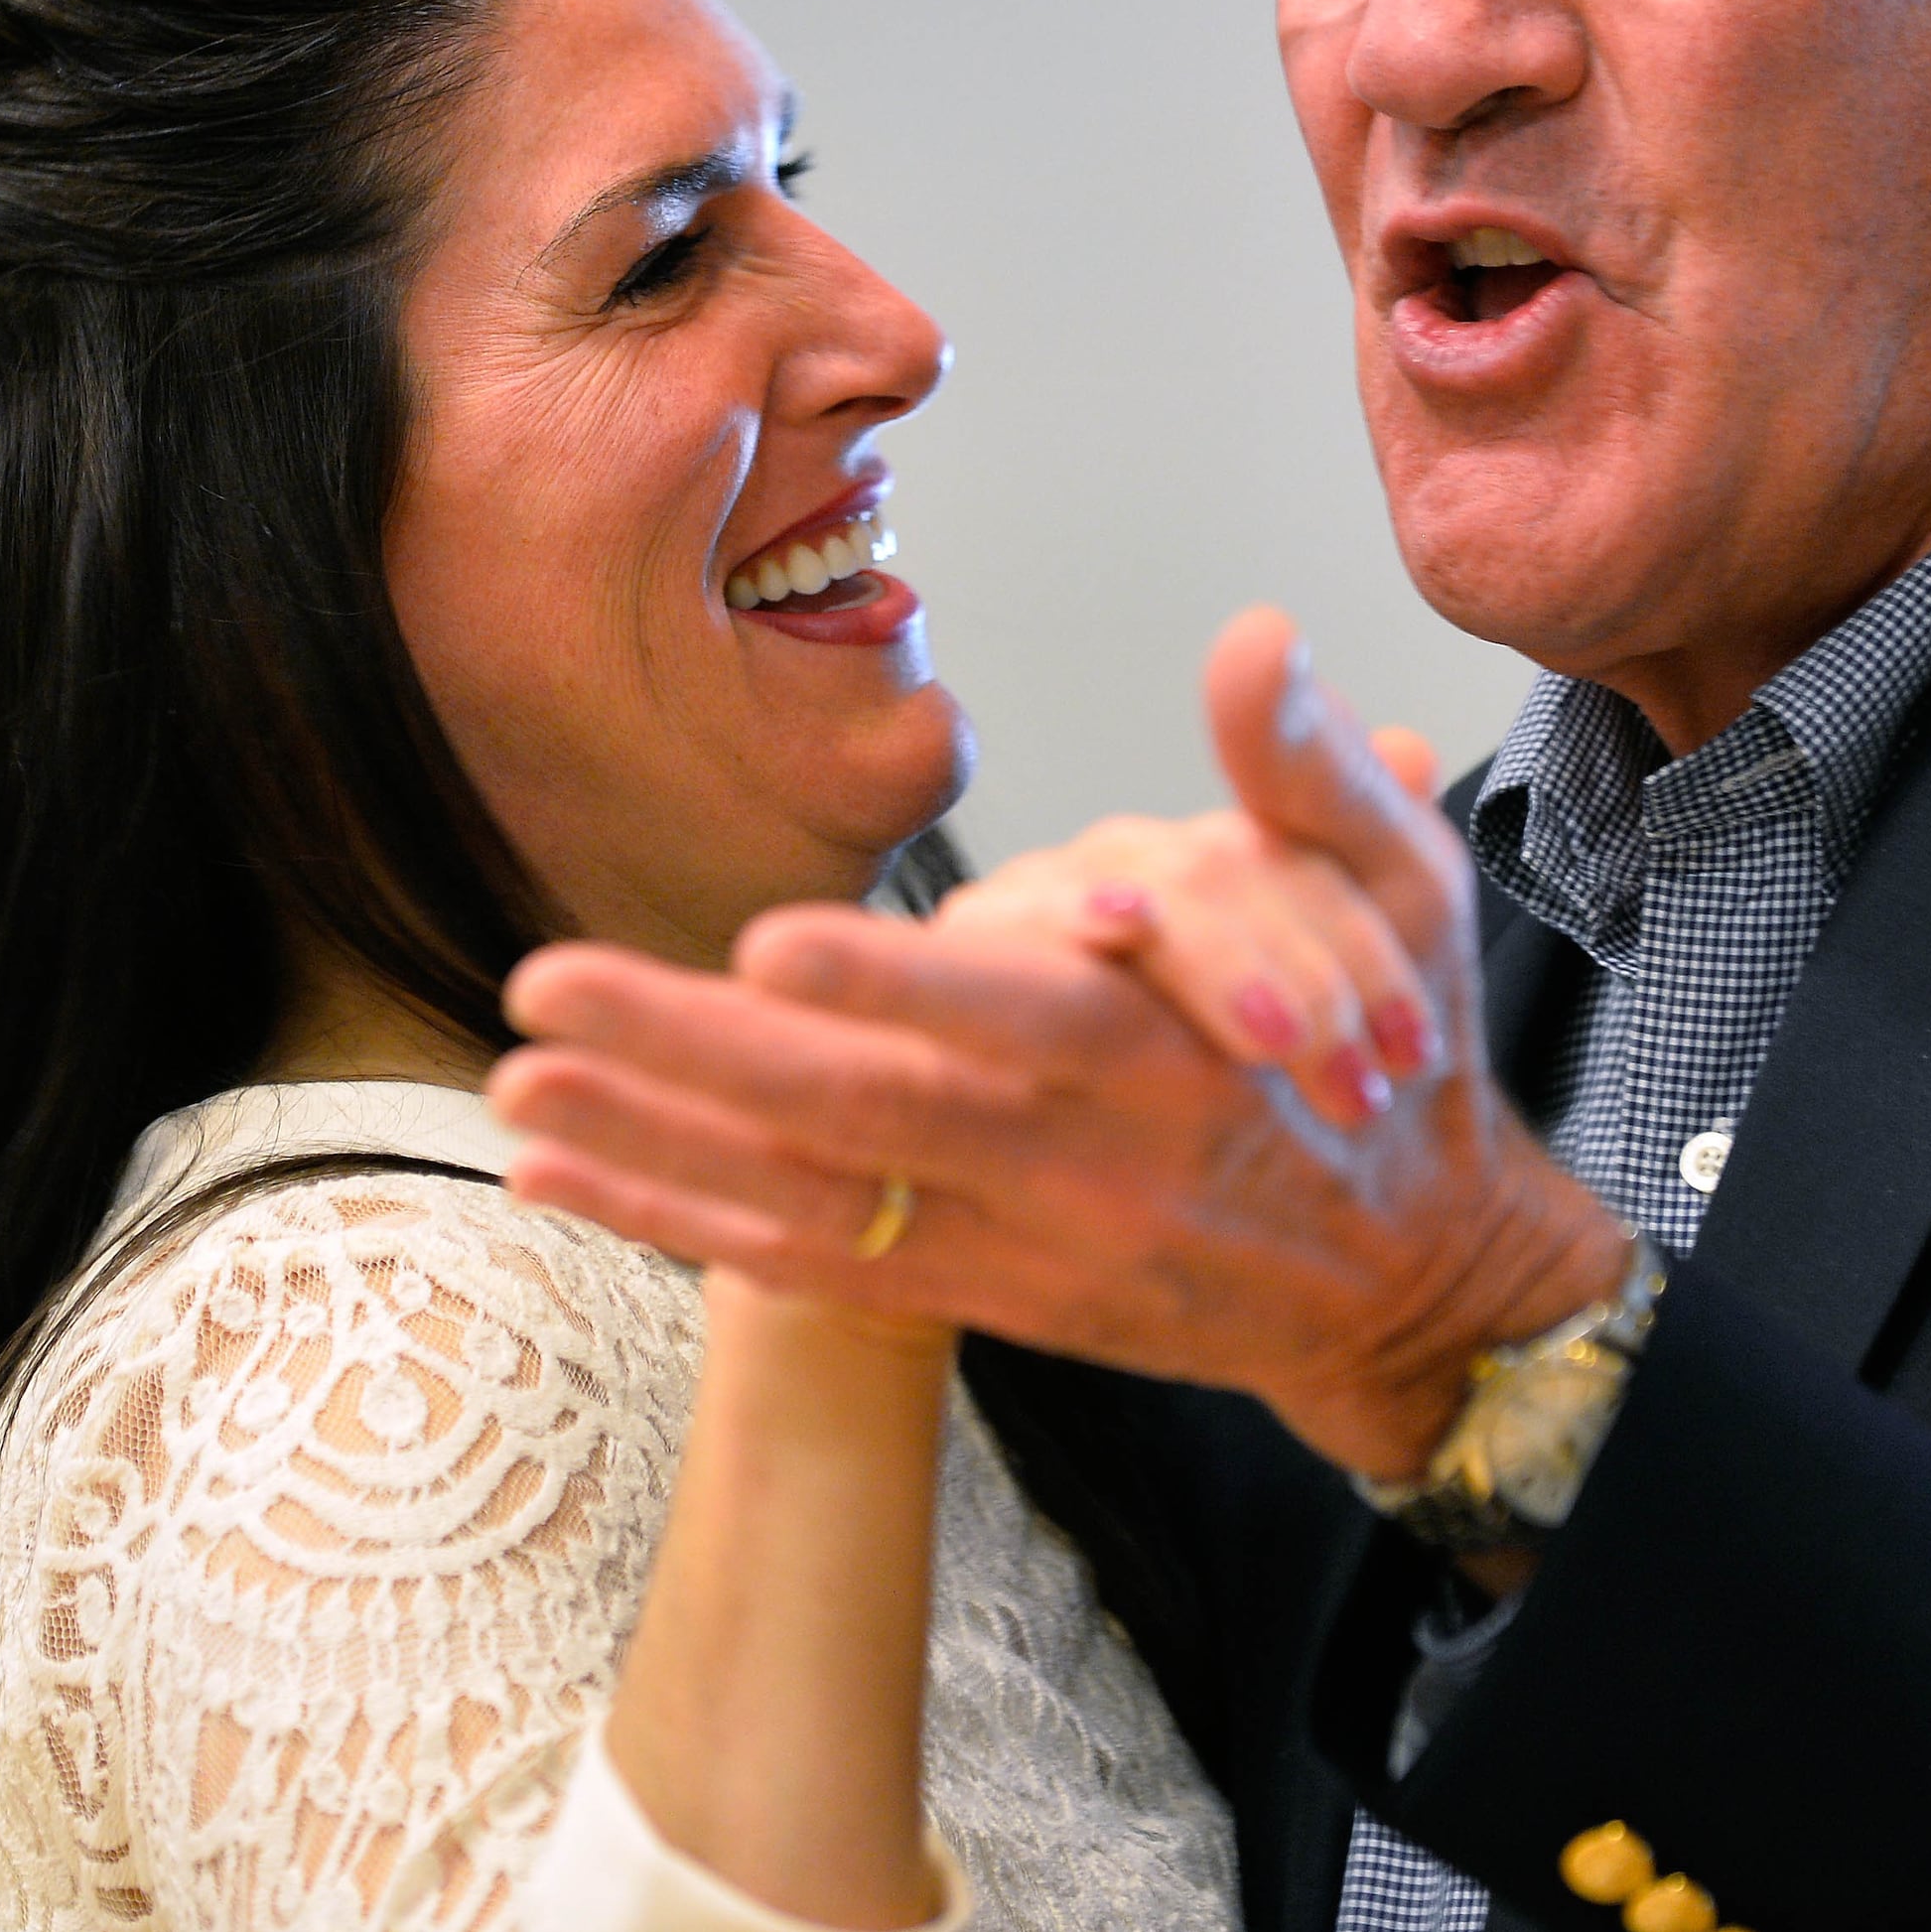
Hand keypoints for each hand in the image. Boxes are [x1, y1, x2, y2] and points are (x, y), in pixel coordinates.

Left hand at [490, 610, 1630, 1479]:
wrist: (1415, 1285)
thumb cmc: (1401, 1062)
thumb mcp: (1407, 895)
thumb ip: (1309, 772)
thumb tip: (1254, 636)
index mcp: (1180, 1056)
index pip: (1023, 1019)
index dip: (899, 986)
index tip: (768, 942)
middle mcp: (1082, 1164)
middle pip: (867, 1116)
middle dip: (695, 1056)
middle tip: (546, 984)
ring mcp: (1021, 1246)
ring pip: (813, 1204)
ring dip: (652, 1147)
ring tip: (514, 1084)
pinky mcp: (983, 1295)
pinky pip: (811, 1269)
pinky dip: (680, 1224)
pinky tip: (561, 1170)